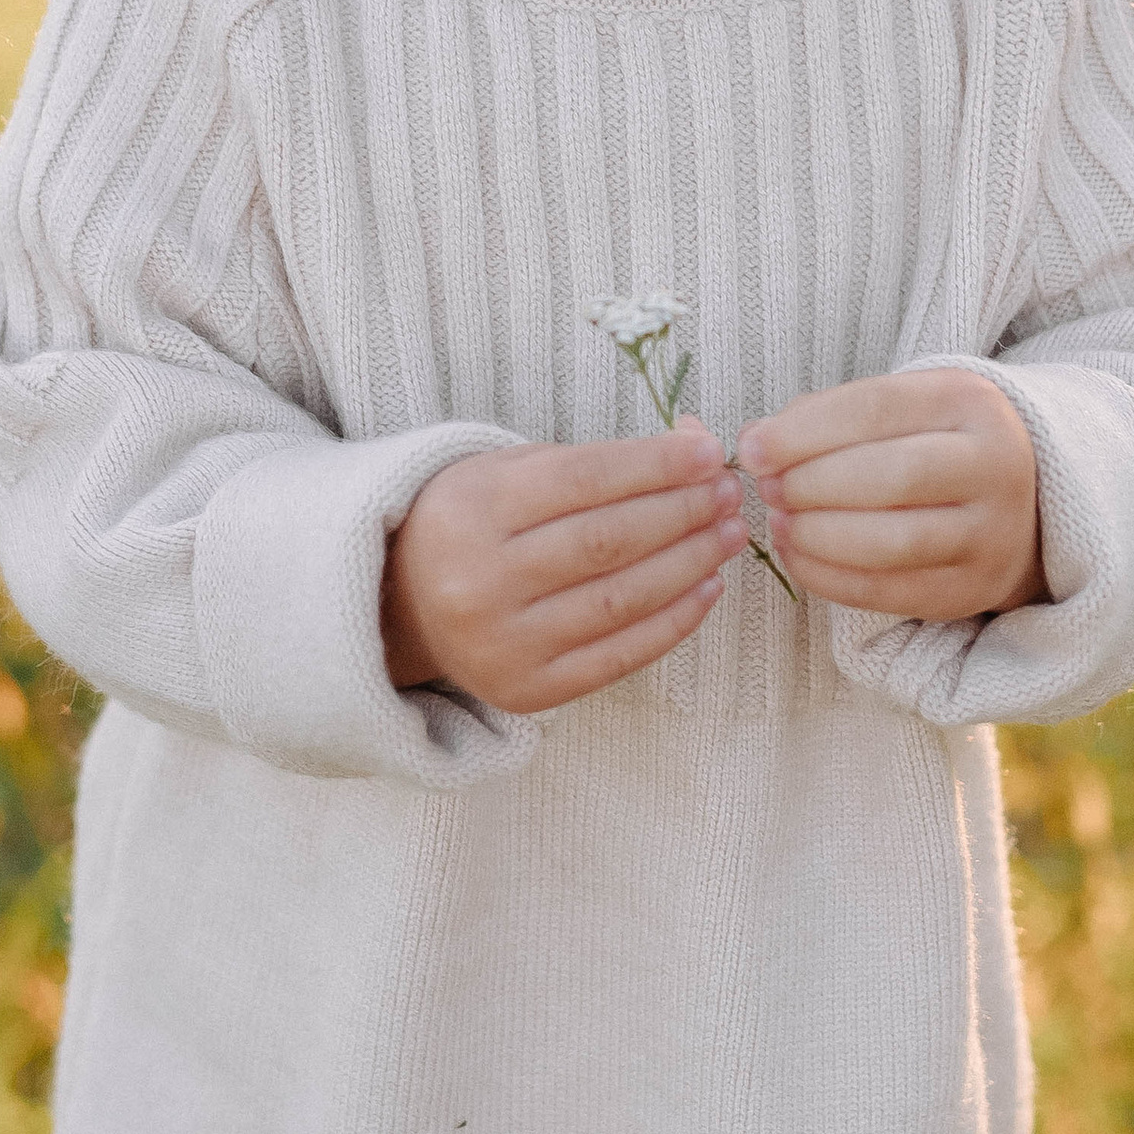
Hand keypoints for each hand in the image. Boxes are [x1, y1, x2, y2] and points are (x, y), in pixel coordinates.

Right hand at [382, 430, 745, 714]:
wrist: (403, 606)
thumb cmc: (474, 524)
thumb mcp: (507, 472)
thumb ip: (594, 460)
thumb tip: (693, 444)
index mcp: (472, 510)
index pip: (584, 480)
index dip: (655, 464)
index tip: (708, 453)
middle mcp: (480, 580)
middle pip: (608, 540)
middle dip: (682, 512)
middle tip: (729, 493)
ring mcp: (503, 642)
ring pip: (621, 598)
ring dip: (690, 563)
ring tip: (729, 535)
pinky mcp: (528, 689)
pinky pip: (618, 655)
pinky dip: (673, 622)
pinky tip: (706, 588)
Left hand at [735, 370, 1043, 622]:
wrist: (1025, 501)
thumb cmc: (936, 444)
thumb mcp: (903, 408)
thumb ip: (830, 417)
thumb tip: (756, 442)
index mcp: (969, 402)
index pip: (876, 409)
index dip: (803, 432)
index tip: (752, 448)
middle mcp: (993, 465)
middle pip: (890, 476)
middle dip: (811, 485)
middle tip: (769, 490)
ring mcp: (991, 533)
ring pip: (892, 542)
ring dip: (818, 535)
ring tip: (781, 523)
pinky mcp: (974, 588)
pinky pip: (890, 592)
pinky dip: (831, 578)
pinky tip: (799, 558)